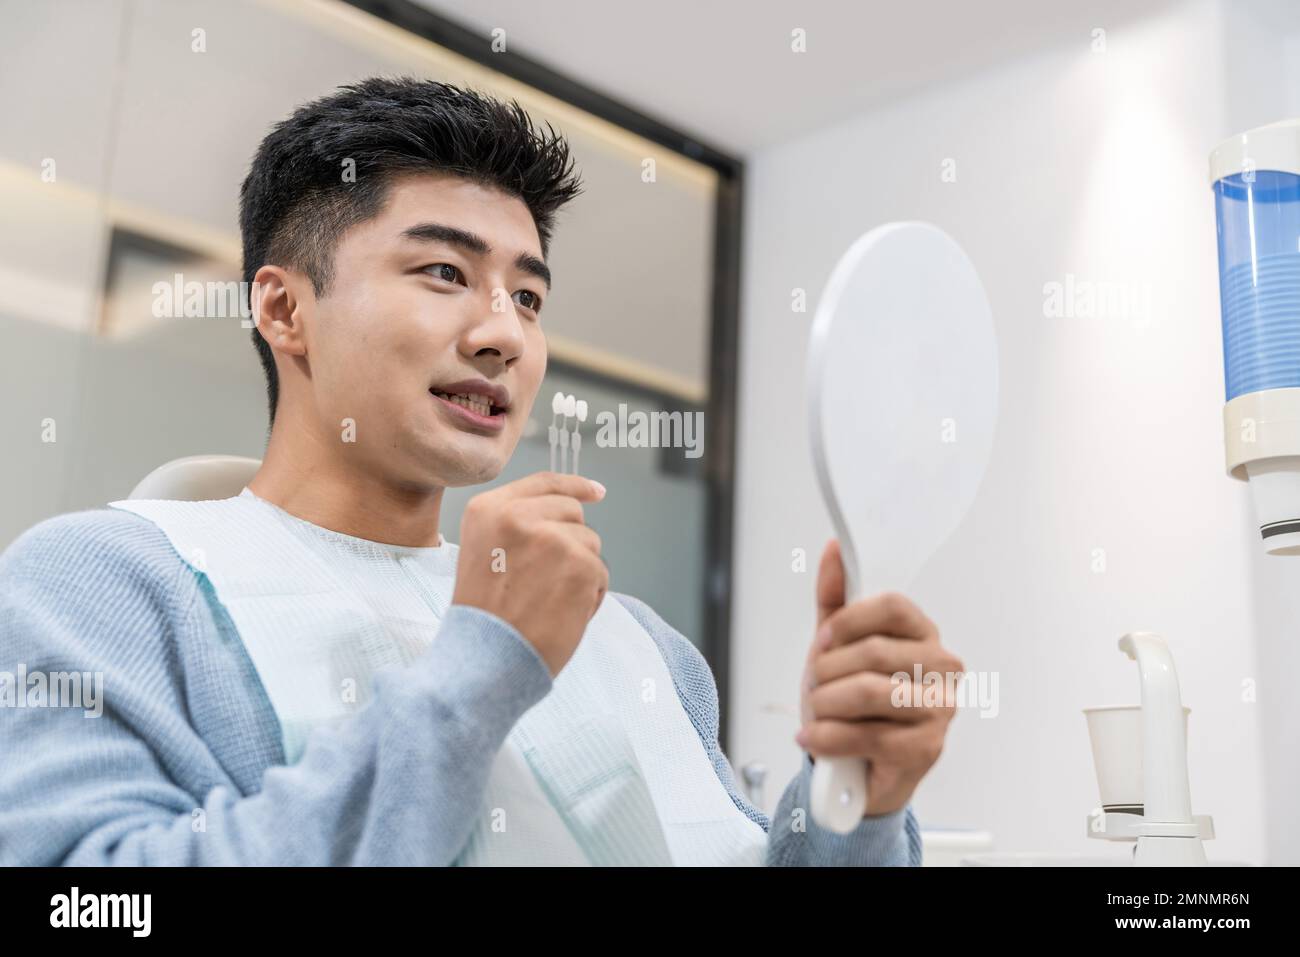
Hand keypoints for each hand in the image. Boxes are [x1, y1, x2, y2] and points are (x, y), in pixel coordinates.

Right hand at [452, 471, 607, 675]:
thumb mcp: (482, 551)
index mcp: (489, 509)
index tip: (596, 492)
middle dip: (571, 542)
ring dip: (579, 572)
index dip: (575, 486)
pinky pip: (601, 575)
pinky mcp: (581, 566)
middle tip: (543, 580)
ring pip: (590, 544)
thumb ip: (517, 524)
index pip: (544, 483)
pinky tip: (560, 614)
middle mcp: (520, 516)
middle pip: (573, 513)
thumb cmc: (485, 616)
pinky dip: (589, 597)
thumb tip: (571, 506)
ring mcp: (553, 539)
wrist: (484, 660)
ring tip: (545, 601)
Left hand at [797, 540, 962, 815]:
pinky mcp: (926, 749)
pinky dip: (827, 738)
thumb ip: (837, 599)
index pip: (892, 606)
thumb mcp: (839, 646)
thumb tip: (834, 549)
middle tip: (813, 685)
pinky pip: (866, 736)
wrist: (860, 766)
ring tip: (815, 712)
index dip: (849, 620)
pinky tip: (814, 738)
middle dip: (827, 671)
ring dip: (826, 704)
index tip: (824, 639)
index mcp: (924, 634)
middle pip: (874, 651)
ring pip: (868, 692)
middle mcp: (942, 668)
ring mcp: (939, 709)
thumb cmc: (853, 703)